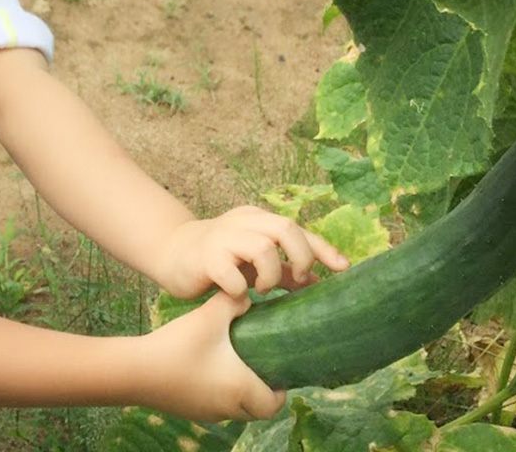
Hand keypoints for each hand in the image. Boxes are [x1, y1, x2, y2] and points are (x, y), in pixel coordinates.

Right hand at [136, 290, 285, 420]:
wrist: (135, 371)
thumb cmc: (178, 345)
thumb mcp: (208, 317)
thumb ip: (233, 302)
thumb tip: (247, 295)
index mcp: (240, 389)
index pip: (273, 405)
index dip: (281, 392)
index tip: (279, 372)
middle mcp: (227, 408)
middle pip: (257, 411)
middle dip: (263, 394)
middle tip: (261, 367)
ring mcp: (207, 413)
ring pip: (236, 411)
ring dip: (241, 395)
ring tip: (236, 366)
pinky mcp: (190, 412)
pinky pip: (216, 408)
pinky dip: (221, 395)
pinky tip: (210, 371)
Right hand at [157, 205, 348, 299]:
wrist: (172, 253)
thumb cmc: (220, 260)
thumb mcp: (255, 263)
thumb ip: (285, 270)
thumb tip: (320, 283)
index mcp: (258, 219)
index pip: (298, 228)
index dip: (323, 249)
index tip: (343, 268)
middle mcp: (243, 222)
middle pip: (285, 227)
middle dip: (300, 257)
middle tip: (298, 279)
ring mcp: (223, 237)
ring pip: (262, 247)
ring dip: (270, 274)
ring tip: (262, 288)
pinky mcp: (205, 257)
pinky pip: (231, 273)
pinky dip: (240, 289)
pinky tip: (237, 295)